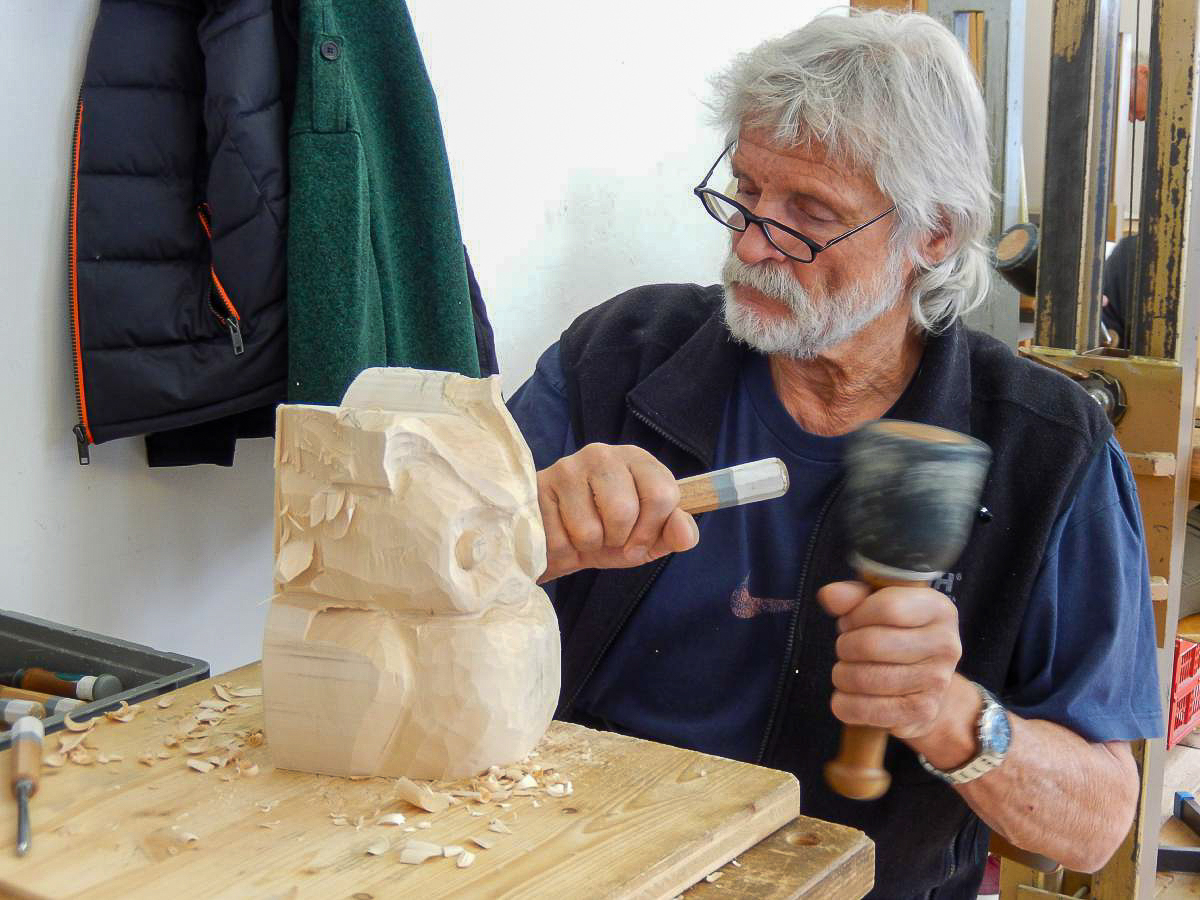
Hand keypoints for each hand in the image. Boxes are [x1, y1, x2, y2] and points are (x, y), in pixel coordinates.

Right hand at [537, 443, 698, 581]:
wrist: (557, 541)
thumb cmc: (609, 534)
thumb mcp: (648, 538)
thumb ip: (673, 533)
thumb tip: (686, 535)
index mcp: (638, 460)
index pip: (663, 494)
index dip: (652, 530)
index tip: (638, 543)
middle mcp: (604, 454)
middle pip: (624, 511)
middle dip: (617, 539)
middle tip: (608, 538)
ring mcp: (569, 467)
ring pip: (590, 529)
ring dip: (589, 547)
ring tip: (583, 535)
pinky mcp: (540, 487)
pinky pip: (560, 540)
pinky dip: (564, 551)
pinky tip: (561, 534)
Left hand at [818, 581, 961, 740]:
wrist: (925, 680)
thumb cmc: (897, 635)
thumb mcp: (877, 605)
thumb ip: (852, 596)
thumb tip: (830, 596)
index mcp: (938, 609)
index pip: (887, 608)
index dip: (856, 615)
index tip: (850, 622)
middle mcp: (945, 644)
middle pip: (871, 644)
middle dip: (845, 646)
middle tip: (847, 648)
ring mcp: (937, 680)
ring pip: (864, 678)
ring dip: (843, 674)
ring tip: (849, 669)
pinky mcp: (922, 711)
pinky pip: (866, 709)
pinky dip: (845, 703)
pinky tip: (849, 694)